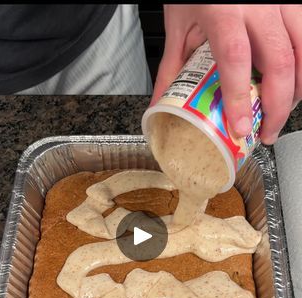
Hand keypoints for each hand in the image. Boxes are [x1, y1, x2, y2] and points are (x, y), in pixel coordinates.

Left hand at [152, 5, 301, 144]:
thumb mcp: (179, 23)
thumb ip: (172, 66)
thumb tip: (161, 103)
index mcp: (223, 10)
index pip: (235, 59)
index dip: (240, 98)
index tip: (240, 127)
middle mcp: (259, 5)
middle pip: (280, 63)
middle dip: (278, 108)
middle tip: (266, 132)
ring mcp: (281, 1)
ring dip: (296, 91)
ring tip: (281, 114)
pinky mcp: (294, 1)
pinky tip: (293, 85)